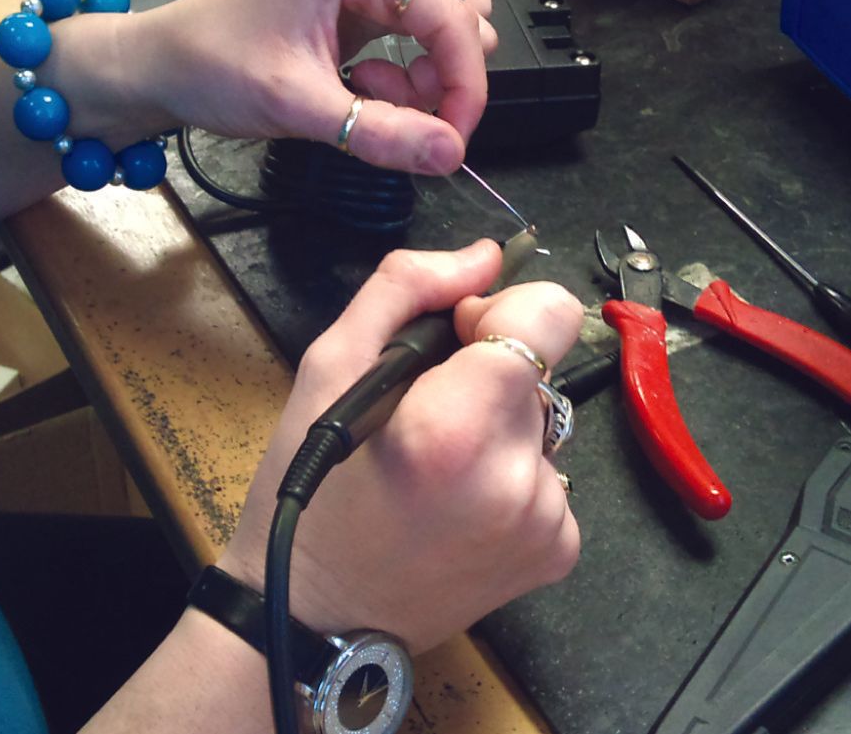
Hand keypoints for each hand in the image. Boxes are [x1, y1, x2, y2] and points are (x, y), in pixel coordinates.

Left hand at [128, 0, 495, 174]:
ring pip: (442, 20)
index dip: (464, 81)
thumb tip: (451, 154)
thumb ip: (380, 131)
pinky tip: (365, 88)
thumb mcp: (299, 105)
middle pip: (456, 8)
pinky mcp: (357, 2)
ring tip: (375, 97)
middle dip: (444, 74)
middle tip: (412, 120)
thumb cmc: (212, 67)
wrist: (160, 65)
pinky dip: (406, 69)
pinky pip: (412, 33)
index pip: (449, 13)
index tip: (455, 139)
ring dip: (427, 72)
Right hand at [218, 239, 582, 653]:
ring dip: (498, 424)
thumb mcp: (330, 363)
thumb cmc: (311, 483)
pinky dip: (509, 472)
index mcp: (460, 426)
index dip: (501, 311)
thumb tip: (484, 257)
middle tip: (424, 414)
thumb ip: (408, 286)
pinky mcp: (558, 551)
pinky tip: (457, 503)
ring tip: (436, 467)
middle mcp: (520, 477)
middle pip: (540, 367)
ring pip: (543, 418)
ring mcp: (547, 521)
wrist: (318, 612)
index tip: (455, 339)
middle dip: (488, 373)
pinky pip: (548, 472)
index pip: (551, 313)